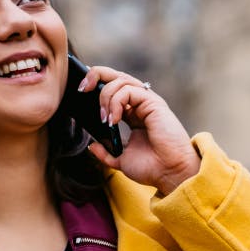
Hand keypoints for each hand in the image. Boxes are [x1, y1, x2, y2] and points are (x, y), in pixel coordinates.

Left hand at [77, 65, 199, 194]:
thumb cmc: (151, 168)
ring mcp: (147, 102)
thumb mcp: (120, 160)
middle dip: (95, 76)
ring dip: (105, 97)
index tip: (80, 93)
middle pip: (115, 75)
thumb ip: (105, 153)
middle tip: (82, 89)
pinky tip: (113, 120)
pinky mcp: (153, 102)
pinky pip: (128, 91)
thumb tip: (91, 145)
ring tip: (104, 119)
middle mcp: (140, 104)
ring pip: (120, 80)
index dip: (95, 86)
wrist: (169, 174)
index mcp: (133, 114)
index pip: (112, 89)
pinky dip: (115, 102)